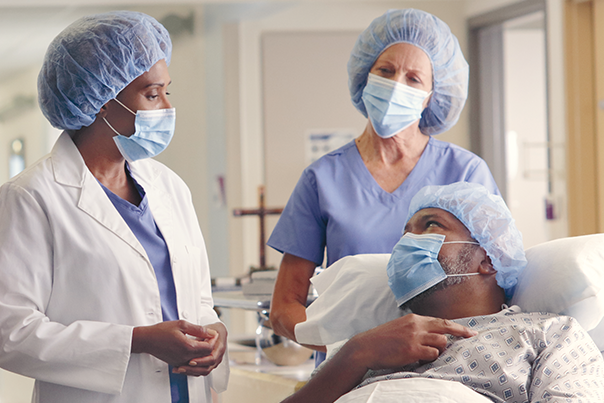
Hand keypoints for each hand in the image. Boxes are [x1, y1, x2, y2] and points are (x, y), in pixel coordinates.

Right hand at [131, 320, 220, 371]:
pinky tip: (192, 347)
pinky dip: (195, 356)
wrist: (147, 340)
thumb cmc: (162, 331)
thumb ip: (199, 329)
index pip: (209, 348)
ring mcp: (181, 362)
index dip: (213, 340)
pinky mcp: (177, 364)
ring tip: (201, 341)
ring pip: (199, 361)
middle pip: (206, 356)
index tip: (212, 333)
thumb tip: (211, 332)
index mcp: (188, 347)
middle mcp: (185, 357)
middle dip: (210, 346)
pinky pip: (191, 363)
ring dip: (203, 352)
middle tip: (208, 336)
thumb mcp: (182, 325)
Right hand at [347, 314, 476, 370]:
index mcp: (414, 319)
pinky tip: (420, 360)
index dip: (457, 326)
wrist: (366, 347)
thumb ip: (416, 328)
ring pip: (441, 342)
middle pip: (445, 328)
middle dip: (460, 333)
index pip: (441, 320)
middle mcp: (416, 325)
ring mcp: (415, 338)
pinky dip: (430, 358)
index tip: (470, 331)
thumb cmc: (382, 339)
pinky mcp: (412, 350)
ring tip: (427, 354)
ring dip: (439, 350)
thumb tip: (433, 334)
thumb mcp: (400, 327)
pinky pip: (432, 355)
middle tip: (471, 337)